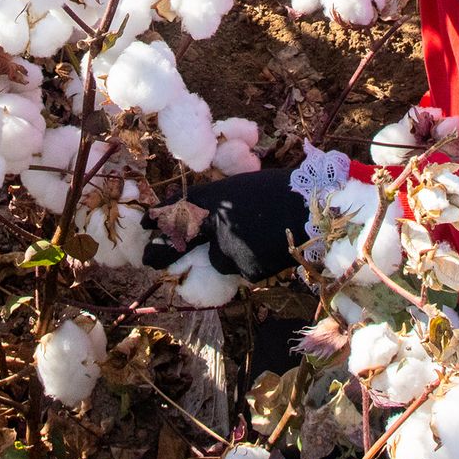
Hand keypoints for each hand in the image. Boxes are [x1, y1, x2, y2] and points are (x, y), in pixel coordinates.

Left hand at [142, 168, 308, 279]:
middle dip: (162, 251)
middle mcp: (215, 225)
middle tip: (147, 259)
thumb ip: (214, 205)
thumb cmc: (278, 192)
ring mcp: (230, 250)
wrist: (314, 209)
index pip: (178, 210)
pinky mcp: (247, 270)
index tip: (144, 226)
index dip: (159, 218)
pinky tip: (266, 248)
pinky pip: (239, 271)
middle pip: (182, 241)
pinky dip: (248, 263)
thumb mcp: (239, 188)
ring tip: (254, 237)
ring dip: (226, 255)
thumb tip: (188, 219)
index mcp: (216, 199)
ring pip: (217, 259)